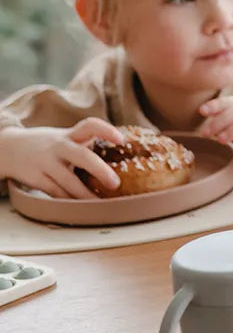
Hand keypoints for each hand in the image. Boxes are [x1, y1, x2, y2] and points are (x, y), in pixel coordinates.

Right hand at [0, 119, 123, 198]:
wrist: (9, 148)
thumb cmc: (49, 145)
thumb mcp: (66, 138)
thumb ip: (87, 143)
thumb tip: (121, 155)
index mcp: (70, 135)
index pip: (90, 126)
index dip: (107, 131)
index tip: (122, 140)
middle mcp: (59, 146)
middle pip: (82, 156)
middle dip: (100, 170)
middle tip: (115, 183)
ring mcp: (46, 163)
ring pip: (68, 181)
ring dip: (85, 194)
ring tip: (101, 204)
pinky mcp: (36, 178)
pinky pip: (56, 192)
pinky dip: (69, 200)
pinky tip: (81, 206)